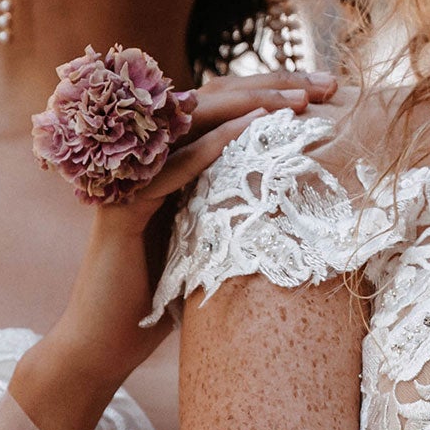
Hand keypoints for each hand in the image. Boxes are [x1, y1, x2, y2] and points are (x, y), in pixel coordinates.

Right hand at [11, 71, 334, 429]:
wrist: (104, 346)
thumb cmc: (161, 300)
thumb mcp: (214, 244)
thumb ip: (240, 209)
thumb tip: (308, 195)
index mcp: (172, 161)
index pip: (224, 107)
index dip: (272, 90)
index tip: (325, 88)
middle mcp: (148, 160)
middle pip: (210, 100)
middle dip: (271, 86)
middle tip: (322, 83)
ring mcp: (130, 180)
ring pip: (190, 122)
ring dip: (246, 105)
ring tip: (295, 100)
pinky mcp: (121, 210)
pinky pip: (169, 168)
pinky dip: (209, 147)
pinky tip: (247, 130)